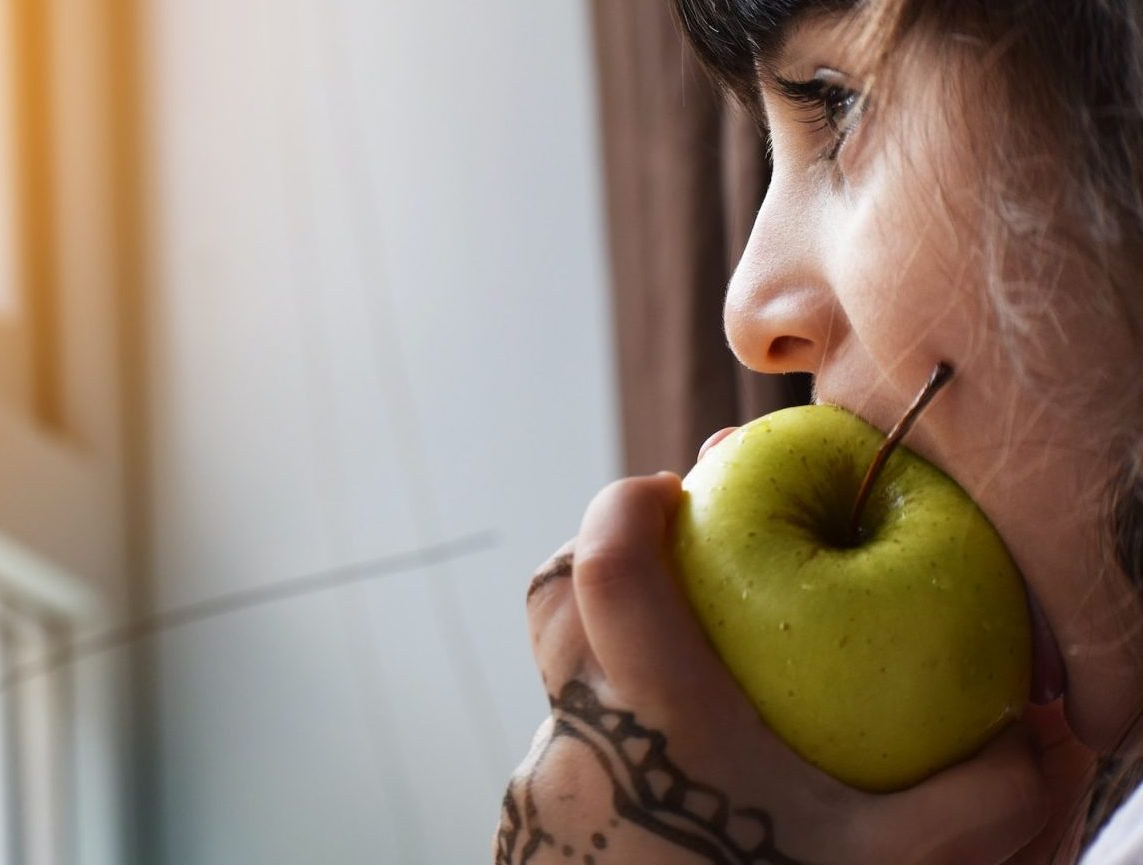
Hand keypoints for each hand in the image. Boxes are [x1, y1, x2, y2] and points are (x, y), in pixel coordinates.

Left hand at [494, 473, 1050, 863]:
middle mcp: (576, 741)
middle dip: (608, 561)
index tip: (669, 488)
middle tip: (677, 561)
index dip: (624, 506)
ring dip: (608, 652)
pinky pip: (558, 742)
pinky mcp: (530, 830)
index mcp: (652, 718)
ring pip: (556, 678)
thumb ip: (974, 799)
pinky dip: (606, 725)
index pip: (604, 567)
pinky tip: (675, 764)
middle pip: (554, 603)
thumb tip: (1038, 733)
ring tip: (689, 668)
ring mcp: (538, 790)